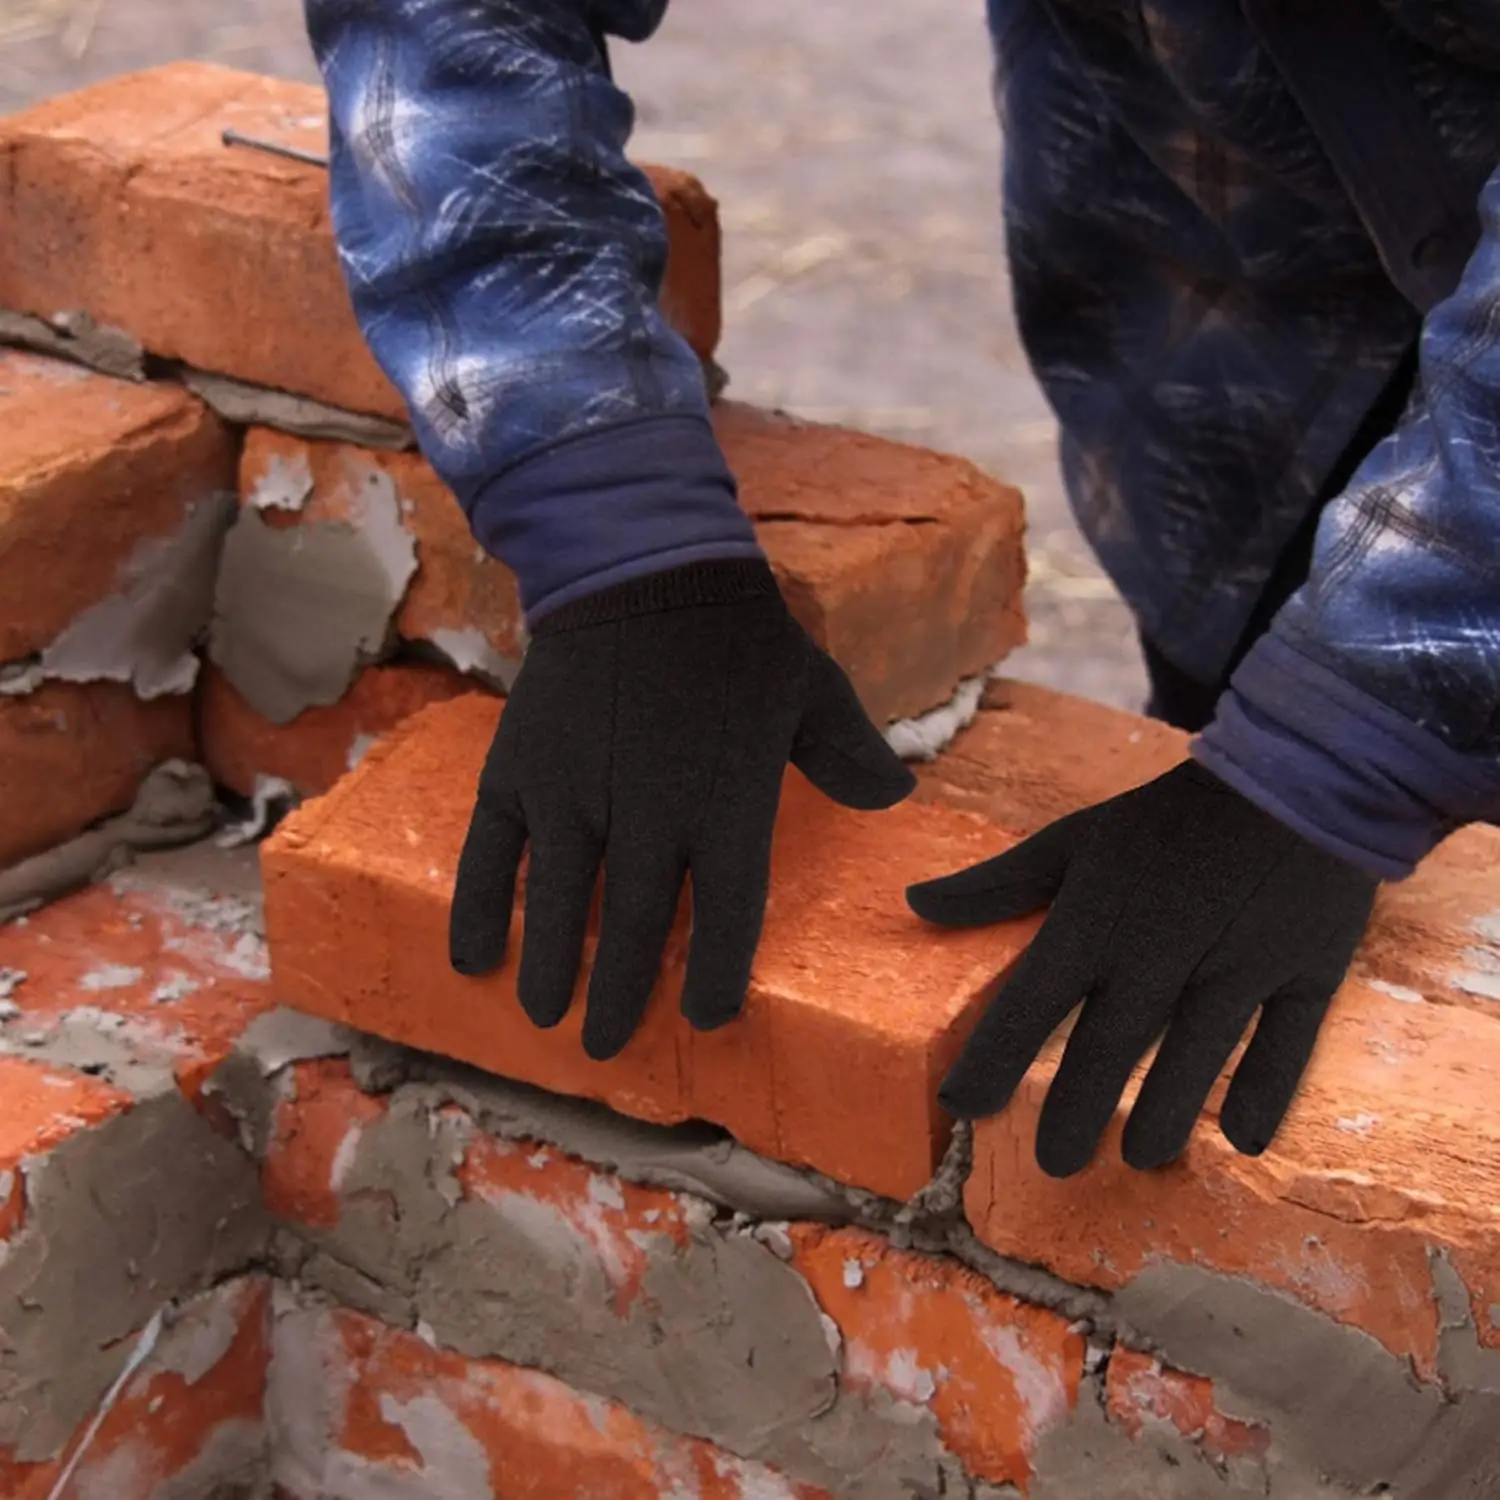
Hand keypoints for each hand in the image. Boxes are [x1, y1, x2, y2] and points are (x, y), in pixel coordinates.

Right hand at [450, 559, 915, 1059]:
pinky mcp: (519, 769)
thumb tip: (895, 800)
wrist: (641, 565)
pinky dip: (477, 908)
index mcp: (728, 803)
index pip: (725, 915)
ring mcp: (575, 794)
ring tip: (542, 1019)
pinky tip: (468, 958)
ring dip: (549, 970)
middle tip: (604, 1049)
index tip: (703, 1020)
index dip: (713, 975)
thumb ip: (850, 753)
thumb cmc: (737, 634)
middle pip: (631, 929)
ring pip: (559, 905)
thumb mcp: (812, 688)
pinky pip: (491, 853)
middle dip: (617, 998)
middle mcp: (649, 814)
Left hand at [907, 761, 1378, 1175]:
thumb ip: (998, 884)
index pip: (1027, 1006)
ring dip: (1164, 1116)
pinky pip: (1285, 1045)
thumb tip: (916, 901)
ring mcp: (1237, 966)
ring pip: (1193, 1059)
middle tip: (1054, 1165)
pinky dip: (1264, 1093)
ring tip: (1140, 1158)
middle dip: (1076, 1113)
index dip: (989, 1062)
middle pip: (1108, 1050)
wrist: (1292, 774)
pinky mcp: (1306, 971)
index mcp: (1094, 922)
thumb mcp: (1073, 840)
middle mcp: (1158, 953)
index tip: (960, 1107)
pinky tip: (1243, 1141)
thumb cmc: (1166, 818)